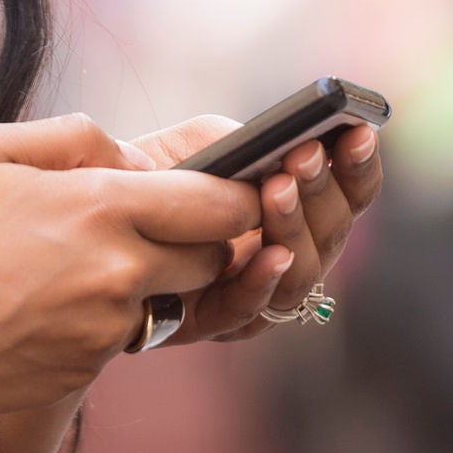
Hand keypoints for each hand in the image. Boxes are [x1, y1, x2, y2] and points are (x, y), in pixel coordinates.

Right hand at [0, 114, 260, 423]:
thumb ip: (74, 137)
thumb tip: (131, 157)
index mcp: (101, 207)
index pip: (223, 205)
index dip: (236, 194)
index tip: (225, 188)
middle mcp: (118, 274)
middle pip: (213, 258)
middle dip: (199, 239)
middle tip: (153, 222)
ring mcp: (104, 332)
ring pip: (168, 300)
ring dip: (148, 280)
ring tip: (74, 262)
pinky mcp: (84, 372)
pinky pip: (121, 337)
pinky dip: (102, 318)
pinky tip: (43, 302)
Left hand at [126, 114, 383, 343]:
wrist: (92, 220)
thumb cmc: (150, 177)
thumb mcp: (195, 143)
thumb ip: (234, 139)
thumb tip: (270, 147)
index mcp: (297, 204)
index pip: (349, 191)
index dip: (359, 166)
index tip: (359, 132)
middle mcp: (288, 251)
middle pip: (333, 231)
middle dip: (321, 191)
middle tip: (304, 156)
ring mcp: (257, 290)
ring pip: (302, 275)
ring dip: (293, 228)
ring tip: (277, 188)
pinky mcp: (214, 320)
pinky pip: (248, 311)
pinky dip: (263, 283)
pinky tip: (269, 254)